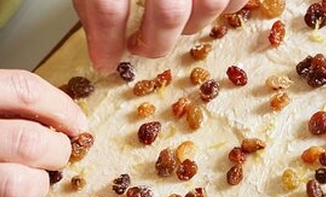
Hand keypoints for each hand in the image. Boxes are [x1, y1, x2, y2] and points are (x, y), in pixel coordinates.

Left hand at [74, 0, 247, 72]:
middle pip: (168, 10)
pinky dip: (230, 6)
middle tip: (141, 46)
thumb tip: (104, 52)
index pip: (108, 5)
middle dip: (155, 40)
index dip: (106, 41)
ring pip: (211, 2)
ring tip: (177, 22)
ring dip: (193, 23)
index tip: (105, 62)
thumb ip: (96, 4)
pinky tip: (209, 7)